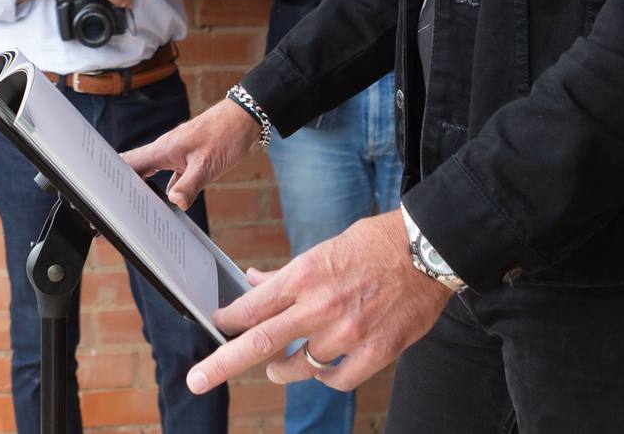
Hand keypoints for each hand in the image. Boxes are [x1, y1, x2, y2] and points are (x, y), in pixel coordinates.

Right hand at [122, 97, 259, 209]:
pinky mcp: (188, 156)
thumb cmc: (225, 136)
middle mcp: (166, 149)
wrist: (244, 119)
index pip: (129, 162)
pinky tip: (172, 197)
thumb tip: (174, 203)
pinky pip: (171, 173)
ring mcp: (177, 152)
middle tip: (114, 201)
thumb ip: (188, 185)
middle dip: (124, 182)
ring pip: (153, 170)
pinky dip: (168, 186)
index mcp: (164, 149)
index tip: (102, 190)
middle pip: (136, 166)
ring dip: (146, 185)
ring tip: (138, 204)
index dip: (112, 174)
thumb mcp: (207, 166)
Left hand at [188, 210, 450, 396]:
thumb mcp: (322, 250)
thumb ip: (286, 275)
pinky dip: (326, 378)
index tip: (216, 328)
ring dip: (285, 369)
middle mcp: (320, 306)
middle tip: (197, 379)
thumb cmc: (373, 244)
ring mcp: (348, 331)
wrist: (427, 250)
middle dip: (222, 363)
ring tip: (280, 367)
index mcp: (304, 276)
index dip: (227, 322)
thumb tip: (251, 282)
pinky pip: (338, 379)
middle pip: (260, 343)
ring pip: (300, 366)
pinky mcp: (377, 350)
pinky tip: (324, 370)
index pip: (251, 308)